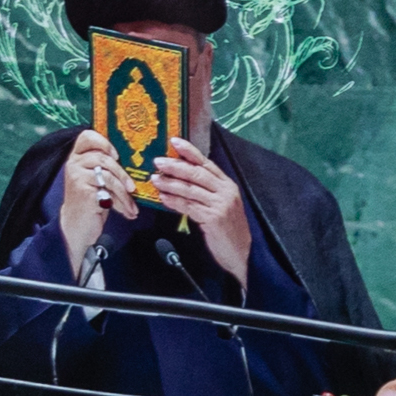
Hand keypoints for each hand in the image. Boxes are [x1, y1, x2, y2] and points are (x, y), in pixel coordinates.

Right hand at [58, 130, 127, 258]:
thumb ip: (107, 165)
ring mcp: (76, 176)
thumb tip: (136, 156)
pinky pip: (109, 189)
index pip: (86, 136)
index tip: (116, 155)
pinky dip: (122, 201)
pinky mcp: (82, 190)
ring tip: (132, 204)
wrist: (77, 226)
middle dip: (123, 173)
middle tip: (132, 187)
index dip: (103, 141)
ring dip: (125, 192)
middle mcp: (74, 164)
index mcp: (78, 157)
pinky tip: (128, 211)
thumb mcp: (98, 179)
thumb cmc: (92, 200)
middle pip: (104, 157)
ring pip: (109, 174)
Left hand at [146, 138, 252, 282]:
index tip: (174, 142)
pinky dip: (174, 201)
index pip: (206, 163)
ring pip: (191, 188)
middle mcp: (226, 191)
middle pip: (197, 173)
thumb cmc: (228, 230)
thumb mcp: (220, 206)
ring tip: (155, 179)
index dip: (190, 151)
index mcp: (228, 185)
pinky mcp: (214, 218)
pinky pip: (189, 206)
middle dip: (175, 166)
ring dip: (170, 183)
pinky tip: (164, 198)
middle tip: (157, 161)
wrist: (241, 253)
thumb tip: (180, 181)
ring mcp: (221, 204)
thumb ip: (205, 192)